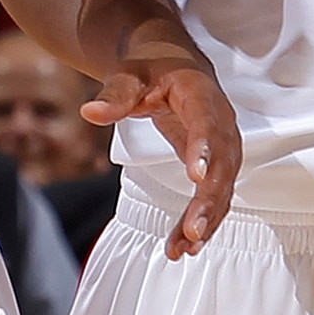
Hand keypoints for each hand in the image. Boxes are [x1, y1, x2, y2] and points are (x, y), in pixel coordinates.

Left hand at [82, 45, 241, 256]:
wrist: (175, 65)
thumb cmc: (152, 67)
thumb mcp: (129, 75)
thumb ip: (114, 95)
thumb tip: (89, 111)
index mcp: (202, 97)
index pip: (207, 124)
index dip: (203, 149)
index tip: (196, 177)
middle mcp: (221, 124)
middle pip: (222, 166)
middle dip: (209, 201)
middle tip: (192, 232)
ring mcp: (224, 147)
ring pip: (222, 188)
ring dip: (206, 220)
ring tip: (183, 250)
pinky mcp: (217, 166)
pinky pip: (215, 196)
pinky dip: (204, 220)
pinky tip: (186, 246)